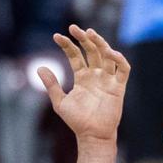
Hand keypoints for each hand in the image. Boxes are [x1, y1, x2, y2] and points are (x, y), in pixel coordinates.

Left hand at [40, 25, 130, 144]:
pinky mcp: (118, 87)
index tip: (57, 37)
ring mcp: (107, 80)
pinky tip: (110, 52)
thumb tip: (40, 67)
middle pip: (92, 51)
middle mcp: (96, 75)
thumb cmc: (77, 121)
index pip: (76, 55)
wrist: (92, 135)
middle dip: (84, 38)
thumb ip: (52, 85)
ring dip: (100, 43)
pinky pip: (123, 69)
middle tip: (74, 28)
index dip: (67, 45)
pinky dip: (119, 59)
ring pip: (107, 55)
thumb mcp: (60, 102)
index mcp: (82, 77)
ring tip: (90, 33)